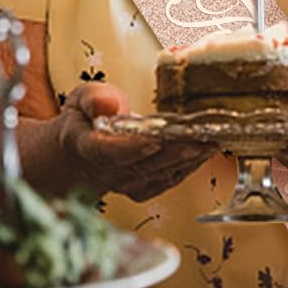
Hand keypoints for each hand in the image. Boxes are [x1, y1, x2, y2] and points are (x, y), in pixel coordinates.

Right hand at [55, 82, 213, 200]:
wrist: (75, 157)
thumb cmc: (81, 122)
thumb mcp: (79, 100)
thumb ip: (93, 99)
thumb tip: (109, 105)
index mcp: (89, 148)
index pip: (108, 152)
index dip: (131, 149)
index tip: (153, 141)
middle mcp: (108, 171)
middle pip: (144, 165)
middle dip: (175, 153)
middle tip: (201, 140)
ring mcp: (126, 183)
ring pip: (159, 174)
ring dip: (187, 161)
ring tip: (212, 144)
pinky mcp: (141, 188)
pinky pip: (166, 181)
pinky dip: (187, 169)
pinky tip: (204, 155)